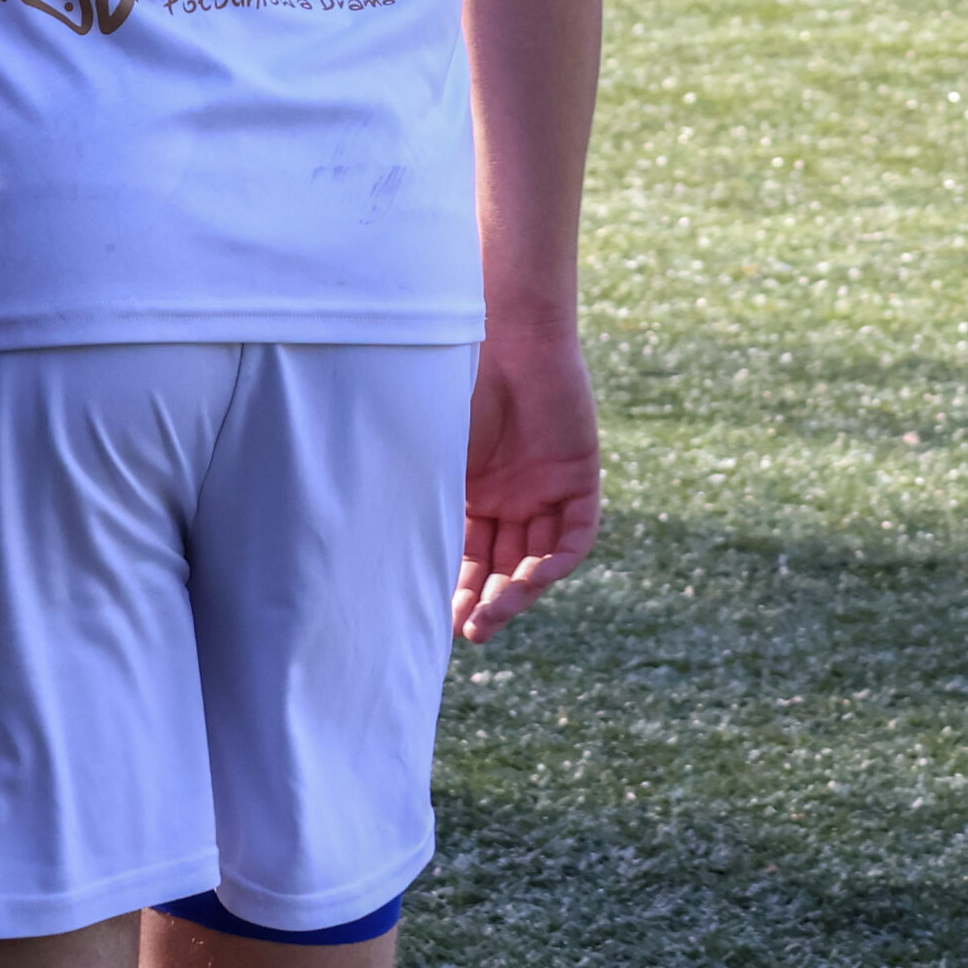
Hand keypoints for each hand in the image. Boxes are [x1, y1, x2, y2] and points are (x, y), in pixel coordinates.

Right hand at [456, 327, 600, 643]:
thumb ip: (426, 501)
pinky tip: (534, 577)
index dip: (459, 588)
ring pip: (538, 556)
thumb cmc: (457, 386)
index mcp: (473, 489)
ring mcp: (545, 486)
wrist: (506, 335)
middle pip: (504, 563)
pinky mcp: (579, 476)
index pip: (469, 553)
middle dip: (488, 601)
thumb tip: (389, 563)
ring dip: (519, 591)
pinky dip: (557, 560)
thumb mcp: (435, 453)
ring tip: (492, 615)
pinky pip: (575, 533)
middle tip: (470, 631)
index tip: (442, 620)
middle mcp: (510, 494)